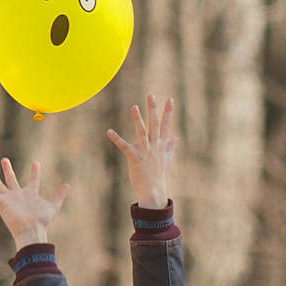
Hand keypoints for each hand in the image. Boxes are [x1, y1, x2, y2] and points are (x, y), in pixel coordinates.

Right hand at [0, 157, 68, 246]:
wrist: (31, 230)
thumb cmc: (41, 220)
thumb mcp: (53, 206)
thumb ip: (59, 195)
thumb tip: (67, 185)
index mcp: (31, 195)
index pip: (33, 181)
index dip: (35, 172)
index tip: (36, 163)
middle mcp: (18, 196)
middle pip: (11, 180)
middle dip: (8, 170)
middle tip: (4, 160)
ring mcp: (8, 199)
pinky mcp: (0, 204)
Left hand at [106, 93, 177, 210]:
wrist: (153, 190)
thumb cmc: (158, 174)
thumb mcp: (167, 159)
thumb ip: (171, 147)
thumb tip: (176, 139)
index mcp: (161, 145)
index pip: (166, 125)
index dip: (168, 112)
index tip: (170, 99)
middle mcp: (154, 146)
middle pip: (155, 124)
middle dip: (153, 110)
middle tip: (151, 95)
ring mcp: (145, 151)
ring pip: (142, 132)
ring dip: (138, 119)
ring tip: (134, 106)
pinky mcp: (134, 157)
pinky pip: (124, 146)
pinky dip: (116, 138)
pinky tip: (109, 131)